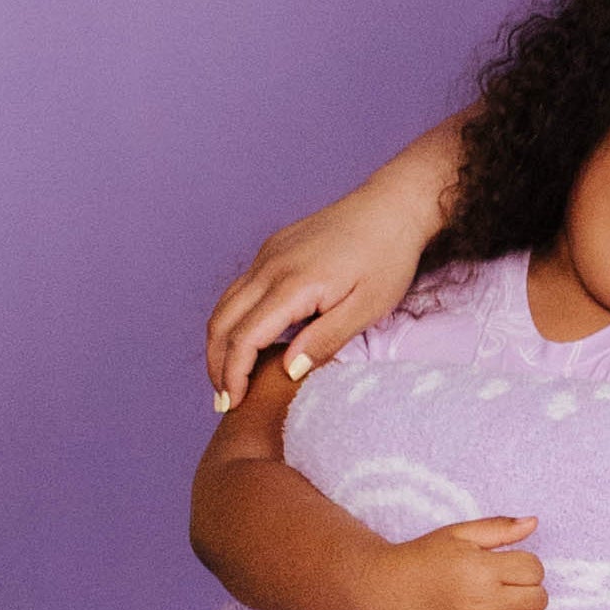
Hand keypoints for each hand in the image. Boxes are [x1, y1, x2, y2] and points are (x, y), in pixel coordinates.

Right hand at [207, 170, 442, 408]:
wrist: (394, 206)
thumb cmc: (388, 257)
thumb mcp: (367, 307)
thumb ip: (325, 340)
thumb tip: (288, 371)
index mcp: (292, 284)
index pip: (243, 338)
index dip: (232, 375)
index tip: (232, 404)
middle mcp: (269, 267)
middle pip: (222, 322)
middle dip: (216, 365)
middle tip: (224, 400)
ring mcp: (268, 255)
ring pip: (225, 305)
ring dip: (219, 343)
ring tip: (228, 377)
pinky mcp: (272, 250)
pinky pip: (239, 289)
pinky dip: (232, 320)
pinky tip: (246, 342)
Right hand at [375, 517, 546, 609]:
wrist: (382, 592)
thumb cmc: (422, 559)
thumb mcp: (457, 534)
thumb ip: (498, 528)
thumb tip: (534, 523)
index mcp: (480, 568)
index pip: (535, 570)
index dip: (527, 567)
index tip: (509, 569)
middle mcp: (481, 601)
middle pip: (538, 598)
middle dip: (530, 591)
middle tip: (509, 589)